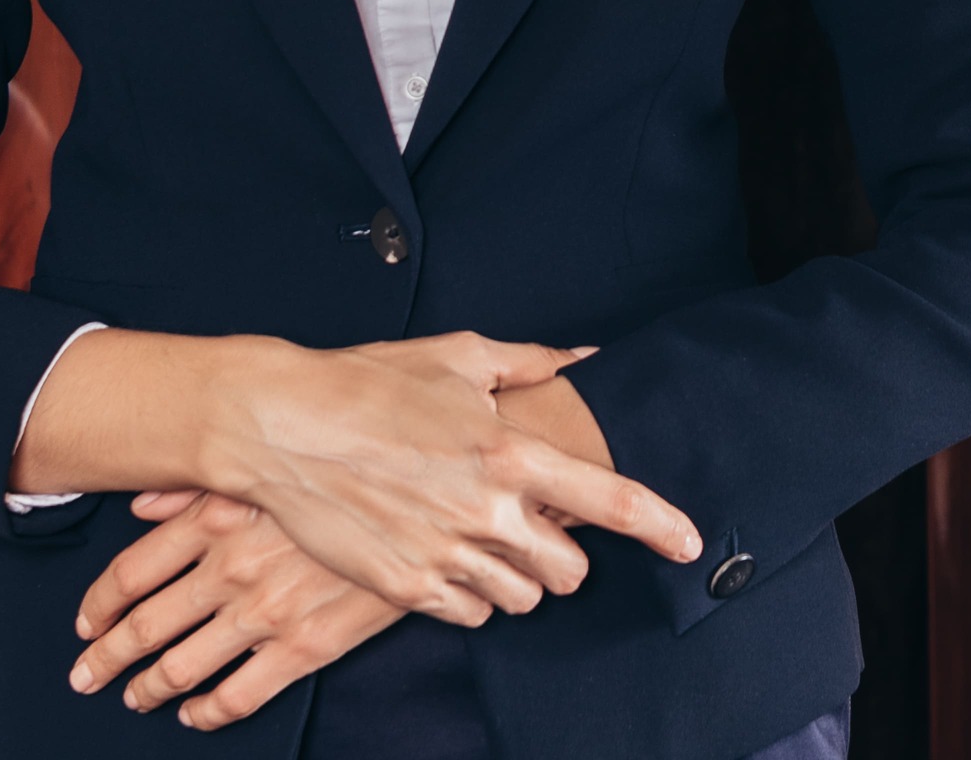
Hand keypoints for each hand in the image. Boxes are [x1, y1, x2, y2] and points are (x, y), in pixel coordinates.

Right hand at [13, 328, 701, 625]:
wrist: (281, 426)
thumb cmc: (369, 382)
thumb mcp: (456, 356)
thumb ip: (530, 362)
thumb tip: (584, 355)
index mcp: (508, 448)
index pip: (610, 499)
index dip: (660, 525)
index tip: (689, 544)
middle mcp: (487, 508)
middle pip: (569, 570)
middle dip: (560, 555)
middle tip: (530, 527)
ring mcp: (446, 553)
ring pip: (521, 599)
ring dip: (514, 577)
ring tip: (480, 539)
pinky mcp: (407, 586)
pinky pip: (470, 616)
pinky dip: (469, 597)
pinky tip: (445, 559)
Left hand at [69, 491, 398, 726]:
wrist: (425, 500)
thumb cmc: (346, 468)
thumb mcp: (266, 460)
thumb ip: (194, 484)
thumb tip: (138, 504)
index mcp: (216, 517)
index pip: (131, 571)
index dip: (99, 603)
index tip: (86, 622)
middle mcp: (231, 569)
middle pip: (145, 625)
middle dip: (106, 656)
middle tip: (85, 675)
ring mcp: (265, 612)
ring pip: (182, 666)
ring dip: (148, 687)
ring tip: (134, 696)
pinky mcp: (304, 647)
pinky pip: (238, 695)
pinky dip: (206, 713)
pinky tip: (194, 715)